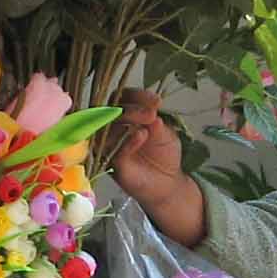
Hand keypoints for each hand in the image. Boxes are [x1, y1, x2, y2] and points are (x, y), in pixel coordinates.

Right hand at [111, 88, 205, 246]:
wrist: (168, 182)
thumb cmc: (163, 154)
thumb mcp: (165, 134)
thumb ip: (155, 122)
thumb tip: (151, 110)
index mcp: (124, 115)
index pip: (122, 98)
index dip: (137, 96)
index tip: (156, 101)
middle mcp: (112, 127)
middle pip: (112, 110)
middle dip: (133, 108)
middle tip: (152, 112)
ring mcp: (108, 145)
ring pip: (109, 127)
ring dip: (129, 120)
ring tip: (150, 120)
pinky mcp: (110, 163)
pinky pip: (114, 150)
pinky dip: (127, 141)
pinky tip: (141, 135)